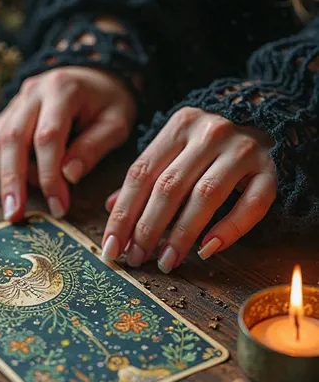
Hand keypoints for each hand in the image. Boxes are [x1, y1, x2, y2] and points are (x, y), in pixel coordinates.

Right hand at [0, 66, 135, 220]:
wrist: (95, 74)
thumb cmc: (109, 102)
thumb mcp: (117, 123)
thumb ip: (94, 147)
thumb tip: (68, 176)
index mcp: (62, 90)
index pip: (47, 138)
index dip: (49, 175)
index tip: (58, 206)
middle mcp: (31, 92)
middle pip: (10, 138)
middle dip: (11, 181)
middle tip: (14, 215)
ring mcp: (14, 101)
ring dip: (4, 174)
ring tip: (26, 195)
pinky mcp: (5, 113)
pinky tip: (7, 176)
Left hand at [101, 107, 276, 271]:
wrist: (268, 120)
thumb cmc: (211, 144)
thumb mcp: (176, 148)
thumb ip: (147, 175)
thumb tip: (110, 207)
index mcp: (179, 126)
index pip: (141, 173)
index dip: (123, 214)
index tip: (111, 247)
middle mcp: (210, 133)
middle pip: (169, 186)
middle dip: (147, 228)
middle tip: (137, 258)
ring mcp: (242, 149)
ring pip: (205, 196)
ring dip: (181, 234)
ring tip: (166, 261)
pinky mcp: (270, 169)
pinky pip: (251, 205)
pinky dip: (229, 229)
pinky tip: (208, 249)